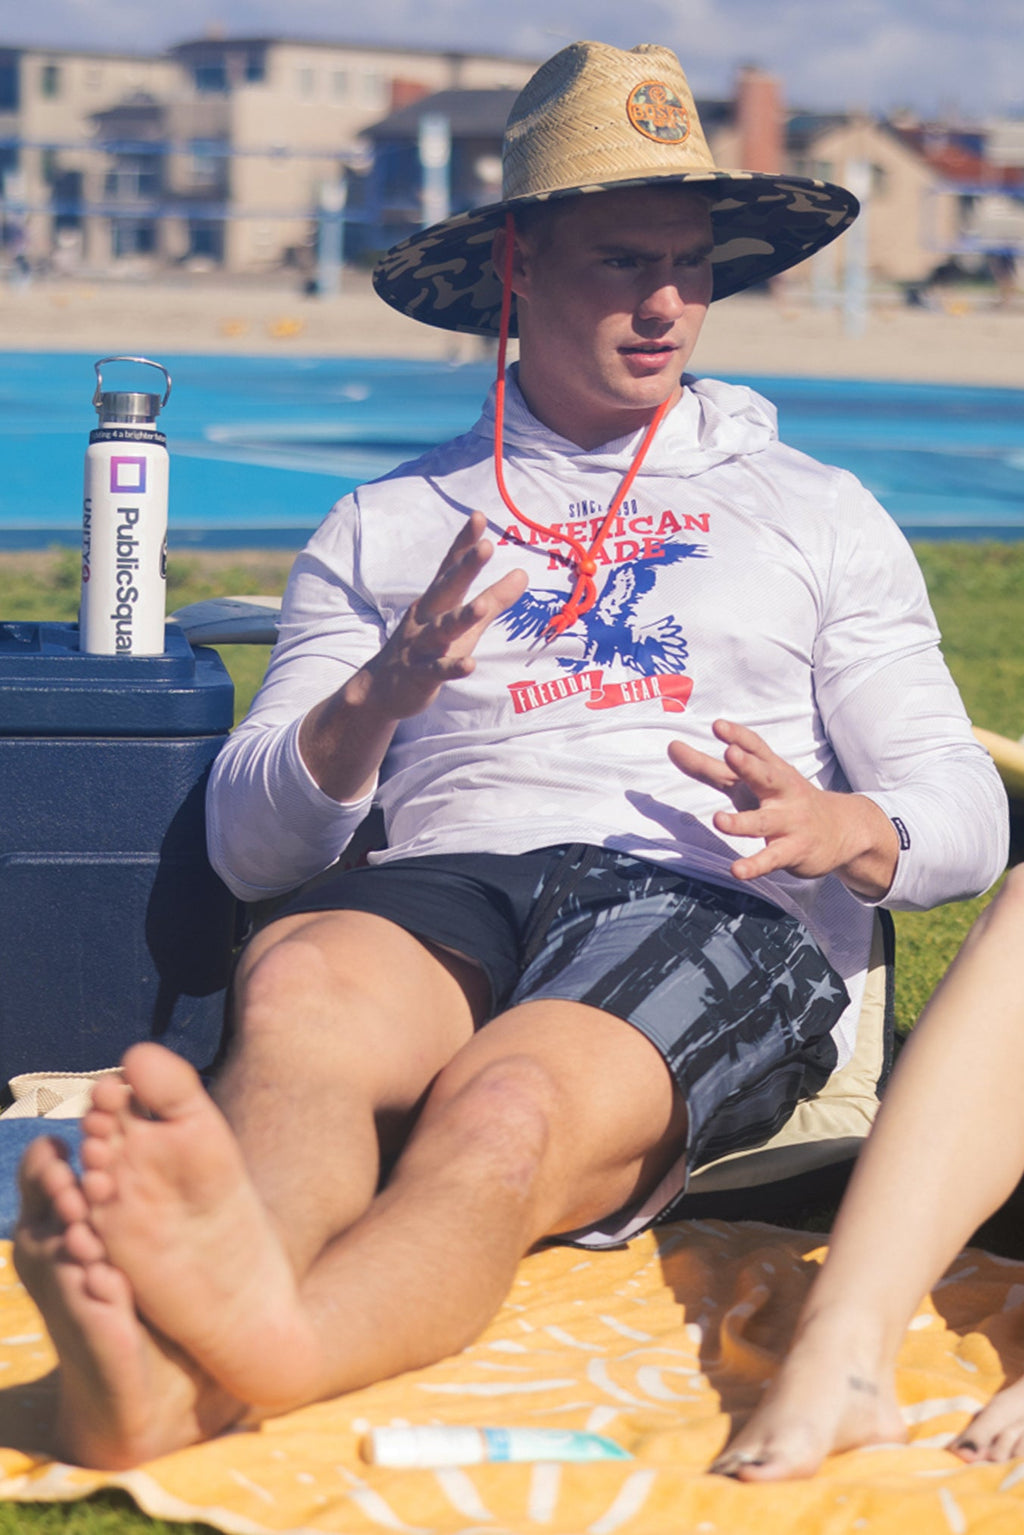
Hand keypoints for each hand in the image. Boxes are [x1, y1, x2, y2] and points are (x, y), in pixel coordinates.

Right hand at [301, 513, 526, 801]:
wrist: (381, 689)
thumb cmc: (429, 648)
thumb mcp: (463, 623)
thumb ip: (493, 599)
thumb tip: (524, 573)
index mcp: (436, 601)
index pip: (450, 567)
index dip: (464, 543)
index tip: (478, 516)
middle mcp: (425, 618)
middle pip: (446, 589)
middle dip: (465, 568)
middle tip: (485, 546)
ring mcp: (421, 646)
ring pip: (442, 629)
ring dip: (462, 617)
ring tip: (482, 607)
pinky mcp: (420, 675)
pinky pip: (437, 670)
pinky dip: (452, 667)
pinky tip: (470, 664)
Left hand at [668, 719, 897, 897]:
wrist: (840, 830)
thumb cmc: (782, 800)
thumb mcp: (748, 782)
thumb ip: (709, 767)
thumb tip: (672, 747)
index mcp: (771, 770)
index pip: (756, 748)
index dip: (738, 736)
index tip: (718, 726)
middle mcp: (782, 792)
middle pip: (766, 776)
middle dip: (749, 765)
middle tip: (731, 754)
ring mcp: (789, 821)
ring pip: (764, 821)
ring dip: (742, 821)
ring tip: (719, 820)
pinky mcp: (792, 850)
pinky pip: (771, 858)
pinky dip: (754, 865)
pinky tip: (737, 870)